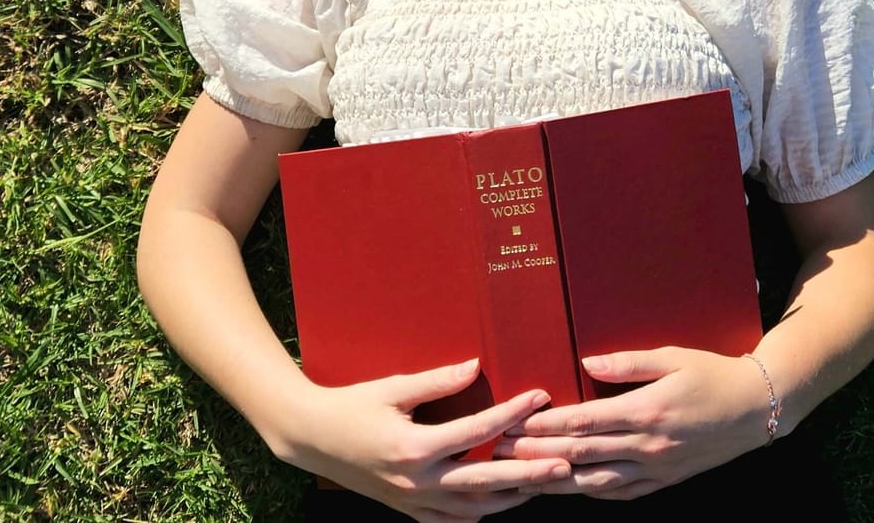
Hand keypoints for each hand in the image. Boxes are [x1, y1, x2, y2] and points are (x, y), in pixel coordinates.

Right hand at [276, 358, 574, 521]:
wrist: (309, 437)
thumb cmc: (350, 406)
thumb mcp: (392, 388)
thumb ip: (437, 381)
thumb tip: (477, 366)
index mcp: (414, 447)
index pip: (477, 431)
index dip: (512, 413)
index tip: (539, 396)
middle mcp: (417, 481)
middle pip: (485, 483)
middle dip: (528, 474)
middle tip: (564, 464)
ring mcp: (412, 501)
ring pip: (473, 510)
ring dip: (510, 498)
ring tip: (542, 484)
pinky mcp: (407, 510)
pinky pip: (450, 522)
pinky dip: (478, 514)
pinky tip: (499, 503)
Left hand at [492, 347, 769, 500]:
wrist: (758, 408)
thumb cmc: (713, 374)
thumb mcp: (673, 357)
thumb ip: (627, 363)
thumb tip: (585, 363)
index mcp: (646, 411)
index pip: (584, 421)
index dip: (545, 424)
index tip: (514, 422)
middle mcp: (648, 445)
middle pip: (580, 453)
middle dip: (536, 453)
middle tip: (500, 451)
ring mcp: (656, 468)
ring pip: (595, 482)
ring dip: (555, 479)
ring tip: (520, 477)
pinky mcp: (663, 481)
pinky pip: (620, 493)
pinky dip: (589, 492)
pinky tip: (567, 487)